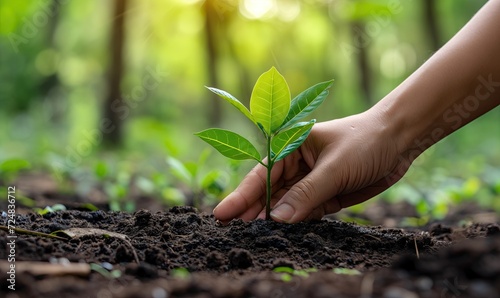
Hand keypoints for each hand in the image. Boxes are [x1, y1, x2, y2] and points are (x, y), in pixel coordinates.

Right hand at [213, 110, 412, 222]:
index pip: (261, 174)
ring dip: (272, 221)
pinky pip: (304, 212)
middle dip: (252, 211)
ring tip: (254, 238)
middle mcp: (296, 164)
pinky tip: (283, 235)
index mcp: (290, 145)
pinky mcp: (323, 195)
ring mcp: (309, 181)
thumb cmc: (365, 141)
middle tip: (232, 233)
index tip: (222, 214)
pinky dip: (295, 224)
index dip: (241, 196)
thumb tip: (277, 219)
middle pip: (268, 193)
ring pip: (285, 205)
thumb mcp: (334, 167)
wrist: (399, 141)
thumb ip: (306, 194)